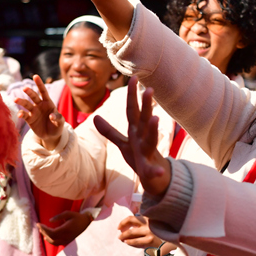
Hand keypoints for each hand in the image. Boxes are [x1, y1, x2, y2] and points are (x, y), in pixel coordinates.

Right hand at [14, 75, 64, 149]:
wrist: (51, 136)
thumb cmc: (57, 126)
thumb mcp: (61, 122)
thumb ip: (58, 118)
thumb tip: (51, 116)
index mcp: (48, 102)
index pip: (43, 91)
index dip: (39, 84)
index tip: (35, 76)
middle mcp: (39, 105)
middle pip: (34, 96)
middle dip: (29, 92)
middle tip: (25, 88)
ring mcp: (33, 111)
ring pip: (26, 104)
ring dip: (21, 101)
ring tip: (16, 99)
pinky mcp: (29, 119)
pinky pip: (24, 115)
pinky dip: (21, 114)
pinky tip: (19, 114)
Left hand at [38, 210, 92, 245]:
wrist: (87, 223)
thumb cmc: (77, 217)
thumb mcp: (69, 213)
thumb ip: (59, 216)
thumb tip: (49, 221)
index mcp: (66, 230)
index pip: (51, 232)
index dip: (43, 229)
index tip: (38, 224)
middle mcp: (66, 237)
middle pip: (51, 237)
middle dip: (43, 231)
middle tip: (39, 226)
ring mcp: (67, 240)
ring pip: (53, 242)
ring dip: (46, 236)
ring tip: (41, 231)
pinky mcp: (67, 241)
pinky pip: (57, 243)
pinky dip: (50, 241)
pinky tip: (46, 237)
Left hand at [94, 77, 170, 195]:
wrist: (156, 178)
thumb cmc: (139, 156)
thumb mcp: (123, 143)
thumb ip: (109, 131)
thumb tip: (95, 117)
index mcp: (135, 131)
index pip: (132, 111)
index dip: (131, 96)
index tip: (132, 77)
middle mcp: (143, 139)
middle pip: (143, 120)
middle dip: (146, 105)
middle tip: (149, 89)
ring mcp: (148, 153)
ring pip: (151, 140)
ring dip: (152, 130)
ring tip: (155, 119)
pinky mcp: (151, 169)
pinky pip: (153, 171)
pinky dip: (156, 172)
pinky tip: (160, 172)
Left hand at [118, 214, 161, 248]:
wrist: (172, 240)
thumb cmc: (160, 232)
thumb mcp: (153, 223)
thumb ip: (143, 221)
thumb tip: (129, 220)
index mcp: (147, 218)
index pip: (131, 217)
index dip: (123, 222)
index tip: (119, 227)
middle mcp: (148, 223)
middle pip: (130, 223)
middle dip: (122, 230)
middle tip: (119, 235)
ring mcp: (149, 231)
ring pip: (131, 233)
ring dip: (124, 236)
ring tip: (122, 239)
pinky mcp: (150, 240)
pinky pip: (136, 241)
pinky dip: (130, 242)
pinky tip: (127, 242)